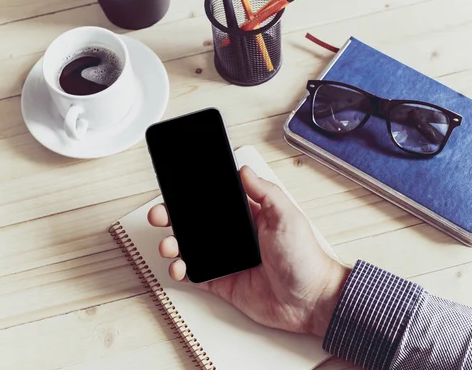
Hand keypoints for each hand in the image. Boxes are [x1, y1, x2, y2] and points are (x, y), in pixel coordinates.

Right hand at [148, 165, 350, 336]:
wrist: (311, 300)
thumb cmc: (305, 257)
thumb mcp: (287, 216)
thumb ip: (265, 192)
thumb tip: (244, 170)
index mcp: (250, 216)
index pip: (215, 201)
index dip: (194, 196)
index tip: (175, 189)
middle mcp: (236, 236)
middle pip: (197, 223)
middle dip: (174, 218)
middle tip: (161, 215)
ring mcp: (228, 260)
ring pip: (192, 248)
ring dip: (175, 245)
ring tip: (169, 246)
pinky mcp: (225, 283)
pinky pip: (197, 275)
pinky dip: (183, 272)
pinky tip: (179, 267)